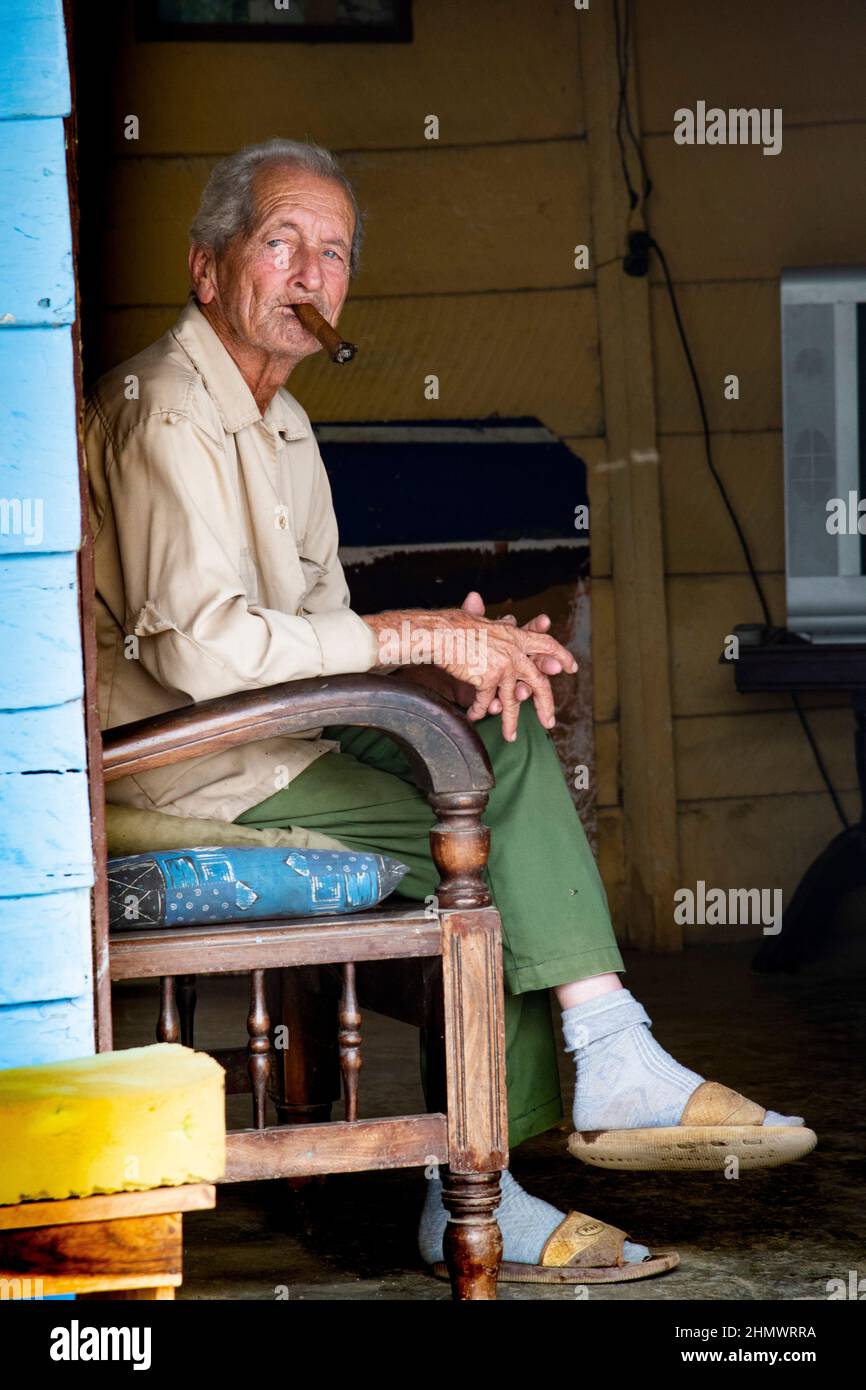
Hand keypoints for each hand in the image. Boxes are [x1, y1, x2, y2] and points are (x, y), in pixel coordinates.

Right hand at [363, 603, 577, 741]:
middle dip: (545, 704)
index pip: (547, 644)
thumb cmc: (454, 624)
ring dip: (510, 721)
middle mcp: (514, 651)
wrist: (439, 633)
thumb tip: (510, 618)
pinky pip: (486, 701)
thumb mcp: (480, 620)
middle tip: (549, 722)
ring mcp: (503, 665)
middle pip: (538, 680)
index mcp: (515, 635)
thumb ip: (495, 623)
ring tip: (511, 737)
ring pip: (512, 699)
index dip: (560, 655)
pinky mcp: (488, 678)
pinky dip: (479, 710)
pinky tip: (474, 717)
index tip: (570, 668)